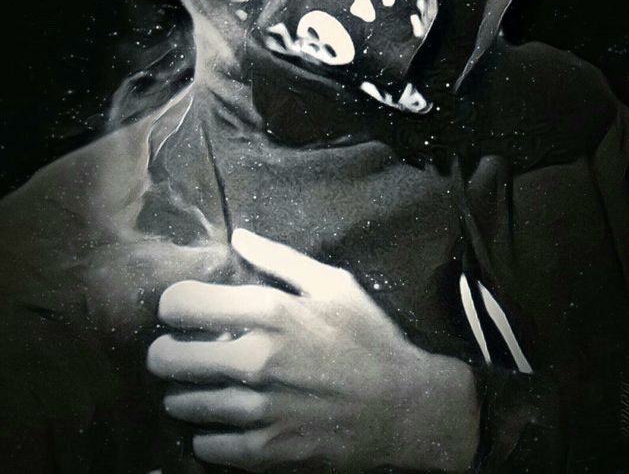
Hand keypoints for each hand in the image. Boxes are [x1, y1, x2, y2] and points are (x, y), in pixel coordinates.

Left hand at [148, 229, 478, 471]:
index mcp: (269, 311)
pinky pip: (206, 446)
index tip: (180, 311)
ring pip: (182, 403)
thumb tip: (238, 236)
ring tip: (201, 386)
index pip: (181, 304)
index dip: (172, 305)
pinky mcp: (266, 451)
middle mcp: (255, 359)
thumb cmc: (369, 338)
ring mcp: (259, 409)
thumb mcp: (333, 284)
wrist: (404, 408)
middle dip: (165, 352)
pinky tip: (222, 420)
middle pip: (166, 358)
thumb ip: (279, 258)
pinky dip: (207, 433)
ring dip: (184, 393)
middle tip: (178, 352)